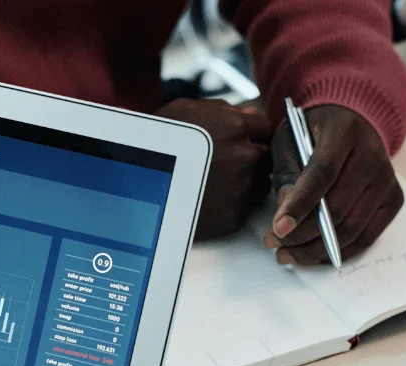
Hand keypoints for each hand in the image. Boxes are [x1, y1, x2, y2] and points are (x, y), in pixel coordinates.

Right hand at [156, 98, 272, 239]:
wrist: (138, 187)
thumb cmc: (158, 144)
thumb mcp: (186, 111)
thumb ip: (223, 109)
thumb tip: (249, 112)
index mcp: (235, 128)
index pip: (266, 127)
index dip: (254, 133)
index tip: (245, 139)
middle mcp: (243, 158)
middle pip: (267, 155)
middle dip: (253, 154)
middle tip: (228, 159)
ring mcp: (241, 189)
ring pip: (262, 181)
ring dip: (248, 177)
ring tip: (219, 177)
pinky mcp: (235, 216)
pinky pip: (248, 205)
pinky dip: (236, 199)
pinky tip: (214, 194)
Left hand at [265, 105, 402, 265]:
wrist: (352, 125)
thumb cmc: (314, 134)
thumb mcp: (290, 141)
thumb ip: (286, 172)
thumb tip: (283, 209)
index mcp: (344, 132)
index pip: (322, 174)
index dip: (299, 205)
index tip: (278, 229)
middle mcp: (373, 155)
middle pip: (338, 208)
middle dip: (301, 234)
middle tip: (273, 243)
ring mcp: (387, 180)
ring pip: (351, 230)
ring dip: (315, 249)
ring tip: (286, 253)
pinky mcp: (394, 200)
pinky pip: (366, 238)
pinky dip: (336, 252)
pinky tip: (312, 254)